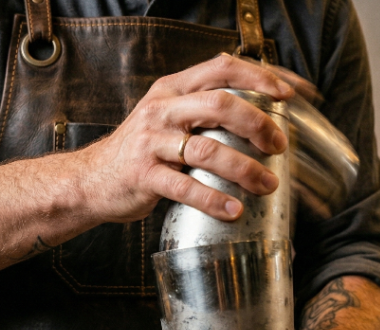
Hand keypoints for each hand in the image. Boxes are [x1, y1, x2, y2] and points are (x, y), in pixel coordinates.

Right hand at [79, 54, 315, 223]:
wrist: (91, 180)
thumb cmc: (140, 151)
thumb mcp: (168, 117)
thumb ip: (204, 110)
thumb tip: (260, 115)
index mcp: (173, 90)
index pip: (221, 68)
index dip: (259, 77)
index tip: (288, 93)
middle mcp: (162, 109)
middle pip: (220, 104)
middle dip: (257, 124)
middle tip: (279, 145)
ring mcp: (151, 142)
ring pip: (207, 148)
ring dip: (244, 168)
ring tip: (266, 184)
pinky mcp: (144, 176)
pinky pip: (185, 187)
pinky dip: (213, 200)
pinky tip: (233, 210)